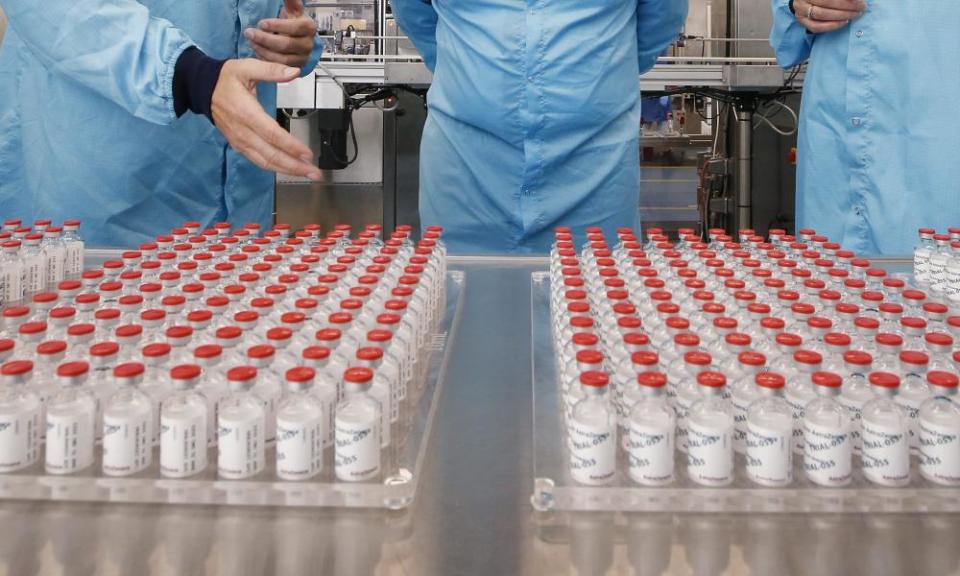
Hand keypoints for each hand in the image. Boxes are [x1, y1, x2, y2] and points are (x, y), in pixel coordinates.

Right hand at [212, 59, 322, 179]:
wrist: (201, 88)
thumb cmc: (225, 79)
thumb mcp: (246, 67)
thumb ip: (271, 70)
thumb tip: (294, 72)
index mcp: (246, 113)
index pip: (272, 134)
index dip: (291, 146)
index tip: (308, 154)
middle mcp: (243, 131)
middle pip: (271, 154)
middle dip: (295, 166)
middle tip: (315, 173)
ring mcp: (240, 141)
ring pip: (266, 162)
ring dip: (288, 170)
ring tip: (308, 174)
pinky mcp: (239, 145)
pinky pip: (259, 161)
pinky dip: (276, 167)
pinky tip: (290, 169)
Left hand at [244, 0, 316, 68]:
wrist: (295, 37)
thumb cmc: (291, 21)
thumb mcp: (292, 9)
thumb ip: (291, 1)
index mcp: (308, 27)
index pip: (295, 28)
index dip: (277, 26)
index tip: (262, 23)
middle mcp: (308, 44)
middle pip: (286, 44)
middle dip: (265, 39)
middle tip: (250, 32)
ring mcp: (302, 58)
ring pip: (282, 58)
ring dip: (263, 50)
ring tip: (252, 41)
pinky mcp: (294, 68)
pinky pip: (279, 68)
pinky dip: (266, 60)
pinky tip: (257, 52)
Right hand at [793, 0, 865, 33]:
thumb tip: (857, 0)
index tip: (860, 1)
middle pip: (826, 2)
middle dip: (846, 6)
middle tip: (861, 8)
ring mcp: (801, 10)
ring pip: (820, 14)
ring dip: (840, 16)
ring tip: (854, 15)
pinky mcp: (802, 21)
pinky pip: (815, 27)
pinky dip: (831, 26)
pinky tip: (844, 23)